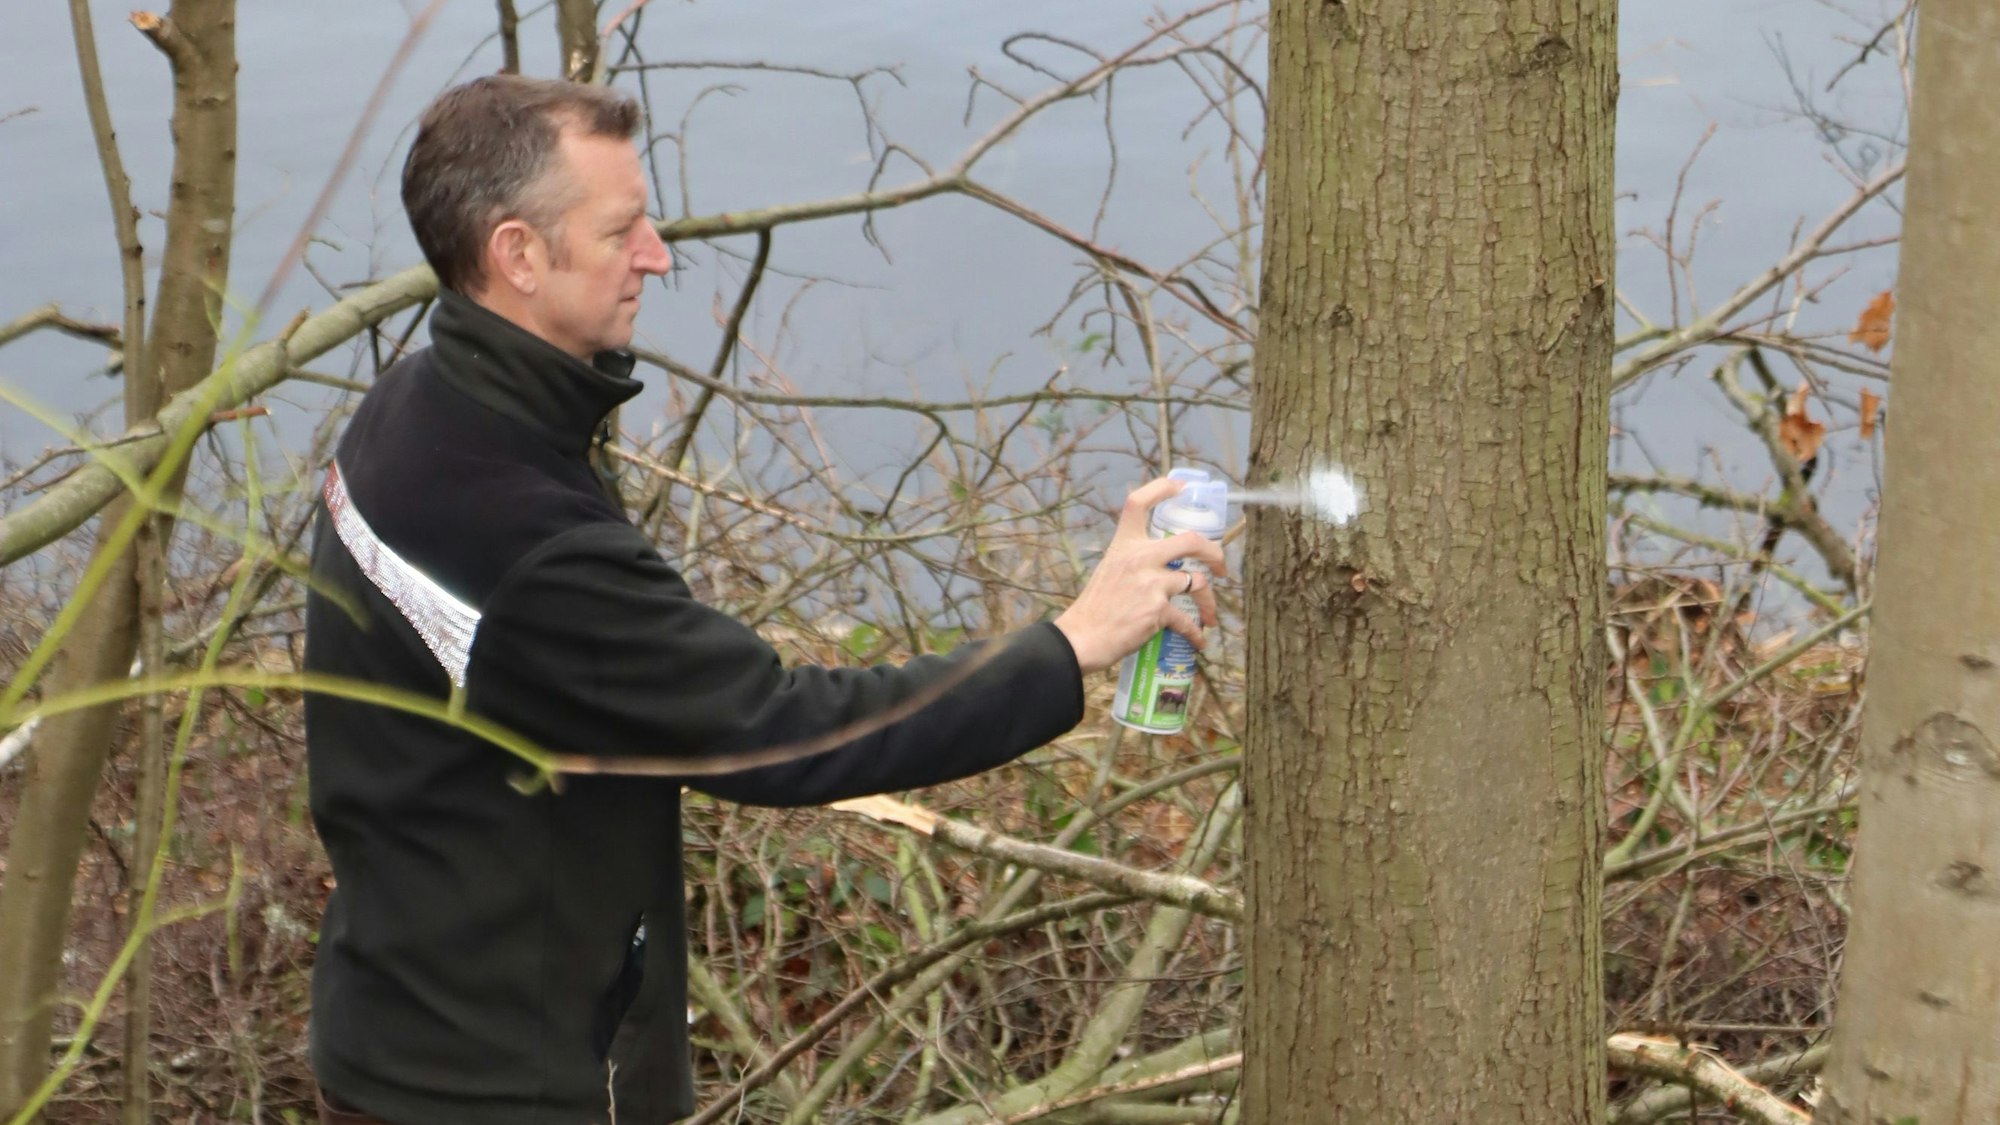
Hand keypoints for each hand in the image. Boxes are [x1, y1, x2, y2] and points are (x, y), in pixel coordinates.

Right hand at [1052, 476, 1227, 673]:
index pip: (1139, 503)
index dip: (1162, 488)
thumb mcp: (1109, 569)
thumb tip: (1162, 563)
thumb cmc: (1095, 607)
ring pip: (1197, 583)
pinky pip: (1188, 620)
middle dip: (1214, 553)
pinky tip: (1199, 640)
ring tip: (1210, 614)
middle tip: (1220, 567)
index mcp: (1124, 544)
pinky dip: (1196, 633)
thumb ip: (1133, 560)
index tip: (1181, 486)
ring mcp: (1151, 583)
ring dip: (1209, 600)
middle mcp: (1139, 557)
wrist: (1083, 637)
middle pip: (1190, 542)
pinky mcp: (1158, 610)